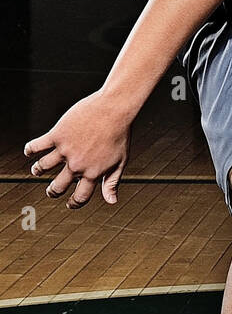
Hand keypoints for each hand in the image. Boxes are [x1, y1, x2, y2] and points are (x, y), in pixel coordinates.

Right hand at [24, 88, 131, 209]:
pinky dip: (29, 150)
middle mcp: (77, 165)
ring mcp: (65, 150)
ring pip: (42, 167)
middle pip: (57, 186)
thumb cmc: (119, 135)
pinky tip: (29, 151)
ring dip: (38, 171)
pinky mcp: (57, 134)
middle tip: (51, 191)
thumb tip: (111, 201)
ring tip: (37, 170)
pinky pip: (36, 146)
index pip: (80, 197)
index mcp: (93, 173)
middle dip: (53, 192)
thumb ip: (112, 182)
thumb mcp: (120, 161)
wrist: (114, 109)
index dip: (74, 203)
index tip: (69, 204)